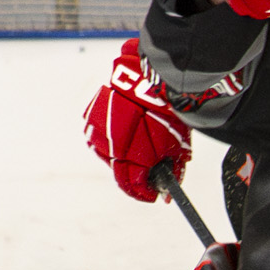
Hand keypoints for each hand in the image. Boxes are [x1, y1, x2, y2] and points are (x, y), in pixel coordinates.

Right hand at [81, 37, 192, 202]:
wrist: (150, 75)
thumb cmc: (165, 109)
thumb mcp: (177, 143)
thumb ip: (171, 168)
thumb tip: (166, 190)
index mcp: (126, 156)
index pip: (131, 185)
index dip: (144, 191)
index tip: (154, 193)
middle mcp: (106, 146)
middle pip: (120, 169)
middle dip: (137, 168)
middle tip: (155, 163)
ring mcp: (95, 129)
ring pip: (108, 151)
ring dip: (124, 149)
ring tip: (142, 137)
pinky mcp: (91, 113)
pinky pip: (101, 131)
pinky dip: (115, 132)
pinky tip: (131, 123)